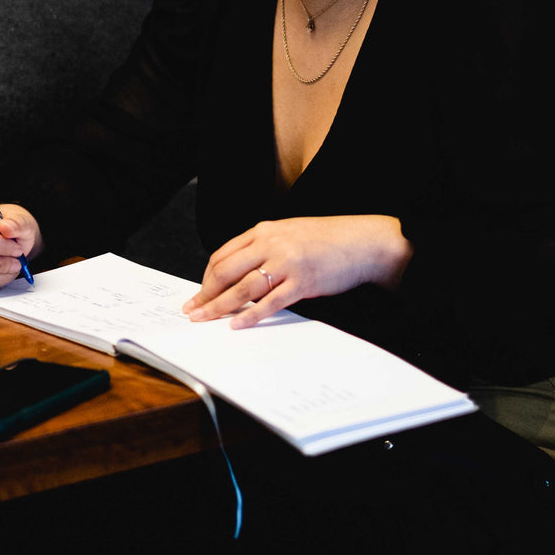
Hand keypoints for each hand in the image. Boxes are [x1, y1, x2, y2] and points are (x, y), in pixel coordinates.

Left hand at [182, 215, 412, 329]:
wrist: (362, 242)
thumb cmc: (327, 240)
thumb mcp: (288, 234)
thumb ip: (263, 248)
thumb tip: (238, 275)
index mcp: (264, 230)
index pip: (222, 255)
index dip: (206, 278)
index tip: (198, 294)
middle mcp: (271, 243)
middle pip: (225, 271)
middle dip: (205, 294)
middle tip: (192, 311)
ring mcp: (286, 262)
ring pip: (242, 287)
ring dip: (218, 306)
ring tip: (204, 320)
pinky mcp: (302, 281)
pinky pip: (269, 302)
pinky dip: (250, 315)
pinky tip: (236, 324)